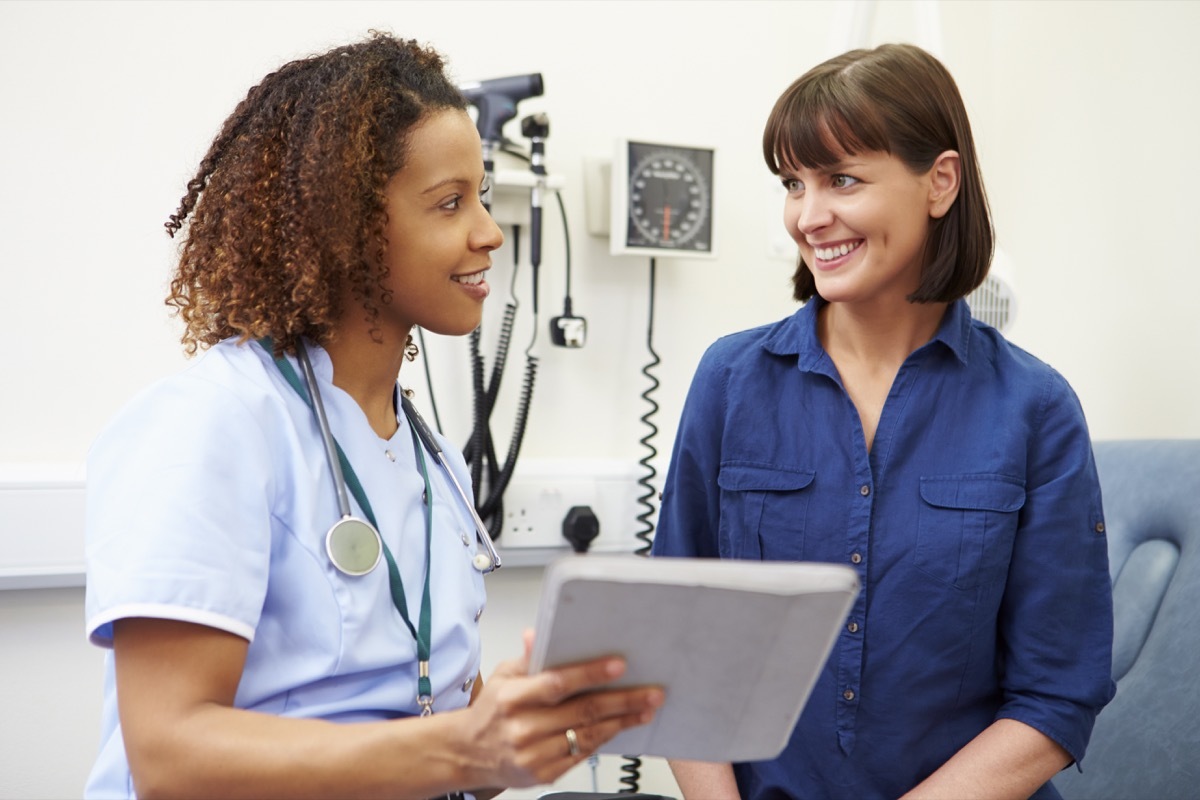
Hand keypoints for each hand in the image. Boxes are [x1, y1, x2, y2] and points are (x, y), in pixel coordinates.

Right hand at [458, 630, 663, 788]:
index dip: (590, 674)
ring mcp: (534, 755)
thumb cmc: (490, 711)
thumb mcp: (502, 676)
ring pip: (588, 735)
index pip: (557, 684)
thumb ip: (528, 657)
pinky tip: (620, 727)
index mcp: (512, 699)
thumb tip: (537, 633)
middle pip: (582, 712)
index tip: (618, 666)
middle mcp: (523, 728)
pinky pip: (582, 755)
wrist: (468, 753)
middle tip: (651, 692)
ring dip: (622, 722)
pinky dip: (604, 739)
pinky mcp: (543, 774)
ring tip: (645, 709)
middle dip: (623, 701)